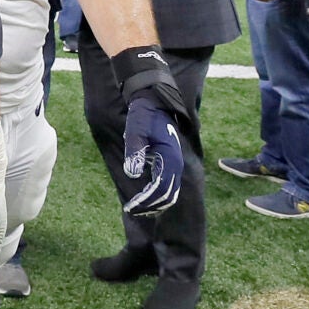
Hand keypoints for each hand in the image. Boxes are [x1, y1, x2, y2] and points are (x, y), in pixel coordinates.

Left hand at [111, 47, 190, 215]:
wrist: (153, 97)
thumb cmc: (144, 112)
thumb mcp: (136, 127)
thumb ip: (136, 148)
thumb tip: (133, 172)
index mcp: (170, 156)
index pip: (162, 188)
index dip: (147, 202)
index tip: (132, 208)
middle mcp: (175, 162)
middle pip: (168, 194)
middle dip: (151, 206)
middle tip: (132, 211)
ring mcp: (173, 162)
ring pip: (168, 190)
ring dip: (154, 203)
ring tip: (136, 209)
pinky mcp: (168, 160)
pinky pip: (166, 182)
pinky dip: (155, 193)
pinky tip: (143, 197)